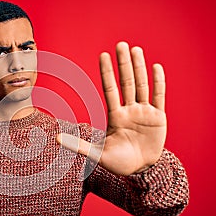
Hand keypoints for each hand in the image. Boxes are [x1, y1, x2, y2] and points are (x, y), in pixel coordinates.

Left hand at [57, 42, 165, 174]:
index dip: (107, 73)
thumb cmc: (119, 163)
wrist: (141, 171)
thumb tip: (56, 139)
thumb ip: (79, 146)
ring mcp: (144, 112)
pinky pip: (159, 97)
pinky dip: (158, 82)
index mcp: (115, 117)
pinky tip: (156, 67)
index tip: (103, 55)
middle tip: (121, 44)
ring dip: (140, 68)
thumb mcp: (98, 155)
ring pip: (141, 85)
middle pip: (126, 82)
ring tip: (136, 50)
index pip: (110, 89)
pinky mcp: (158, 118)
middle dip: (124, 64)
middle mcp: (129, 110)